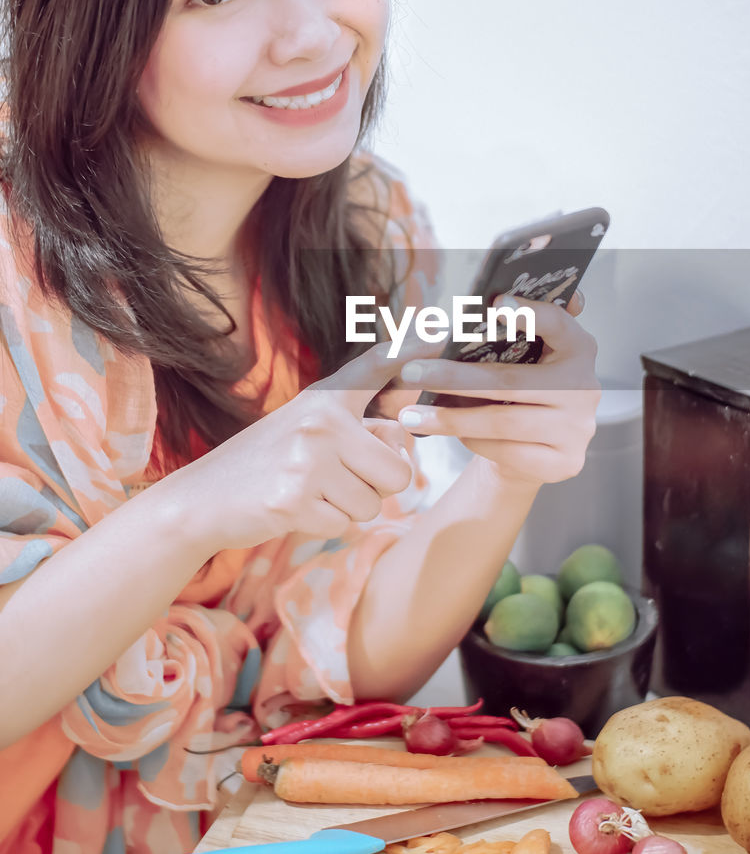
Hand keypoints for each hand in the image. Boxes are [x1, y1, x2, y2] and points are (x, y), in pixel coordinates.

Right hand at [160, 344, 413, 554]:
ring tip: (312, 491)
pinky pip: (344, 526)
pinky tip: (295, 508)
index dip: (412, 348)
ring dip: (348, 508)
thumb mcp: (309, 426)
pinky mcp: (293, 501)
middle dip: (377, 486)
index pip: (376, 366)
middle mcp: (320, 422)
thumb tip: (410, 413)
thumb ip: (361, 419)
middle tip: (338, 479)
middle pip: (398, 470)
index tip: (441, 327)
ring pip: (373, 504)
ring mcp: (306, 461)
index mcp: (325, 399)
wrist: (202, 498)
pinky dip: (324, 525)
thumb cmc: (267, 461)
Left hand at [392, 292, 599, 485]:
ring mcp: (578, 428)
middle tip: (411, 373)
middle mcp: (585, 387)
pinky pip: (506, 451)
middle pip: (510, 381)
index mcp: (578, 348)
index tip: (496, 303)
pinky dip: (472, 441)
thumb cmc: (519, 389)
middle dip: (453, 377)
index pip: (557, 324)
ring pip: (502, 421)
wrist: (535, 446)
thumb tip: (454, 322)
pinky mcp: (565, 462)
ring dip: (450, 419)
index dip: (530, 314)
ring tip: (412, 416)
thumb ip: (505, 337)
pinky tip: (447, 433)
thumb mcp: (520, 359)